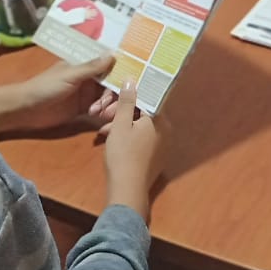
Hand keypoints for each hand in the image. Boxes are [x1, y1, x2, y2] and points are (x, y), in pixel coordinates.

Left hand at [0, 55, 117, 134]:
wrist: (25, 109)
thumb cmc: (45, 86)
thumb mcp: (70, 75)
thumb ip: (92, 67)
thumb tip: (114, 54)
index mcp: (85, 67)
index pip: (108, 68)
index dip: (121, 75)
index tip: (134, 82)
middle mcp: (88, 80)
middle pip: (110, 86)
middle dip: (115, 96)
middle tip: (116, 106)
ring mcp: (85, 96)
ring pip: (106, 100)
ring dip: (109, 106)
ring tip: (104, 114)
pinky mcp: (81, 112)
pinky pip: (98, 112)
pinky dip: (103, 115)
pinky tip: (104, 120)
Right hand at [103, 80, 167, 221]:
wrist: (128, 190)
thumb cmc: (123, 154)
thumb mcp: (120, 124)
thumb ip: (127, 101)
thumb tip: (132, 79)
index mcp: (160, 119)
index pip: (147, 98)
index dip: (129, 96)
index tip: (114, 97)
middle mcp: (166, 131)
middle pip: (143, 113)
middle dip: (122, 113)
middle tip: (104, 116)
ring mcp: (162, 146)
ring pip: (141, 126)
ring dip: (123, 125)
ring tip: (104, 132)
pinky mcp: (156, 158)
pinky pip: (142, 139)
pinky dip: (129, 137)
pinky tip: (113, 141)